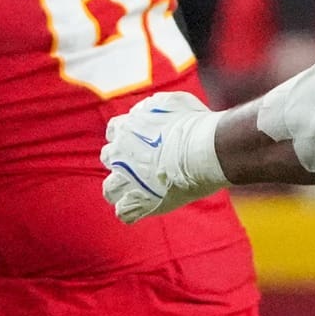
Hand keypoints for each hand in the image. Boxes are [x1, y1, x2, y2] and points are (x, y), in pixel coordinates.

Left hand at [102, 90, 228, 223]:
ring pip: (110, 189)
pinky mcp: (138, 203)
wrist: (206, 149)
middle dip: (122, 161)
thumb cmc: (194, 124)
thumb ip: (151, 107)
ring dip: (122, 189)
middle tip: (144, 164)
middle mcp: (119, 154)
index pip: (113, 130)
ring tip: (140, 191)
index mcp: (126, 128)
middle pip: (108, 158)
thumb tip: (142, 112)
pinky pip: (124, 213)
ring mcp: (127, 180)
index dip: (127, 136)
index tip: (141, 140)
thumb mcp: (172, 102)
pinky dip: (133, 211)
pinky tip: (146, 207)